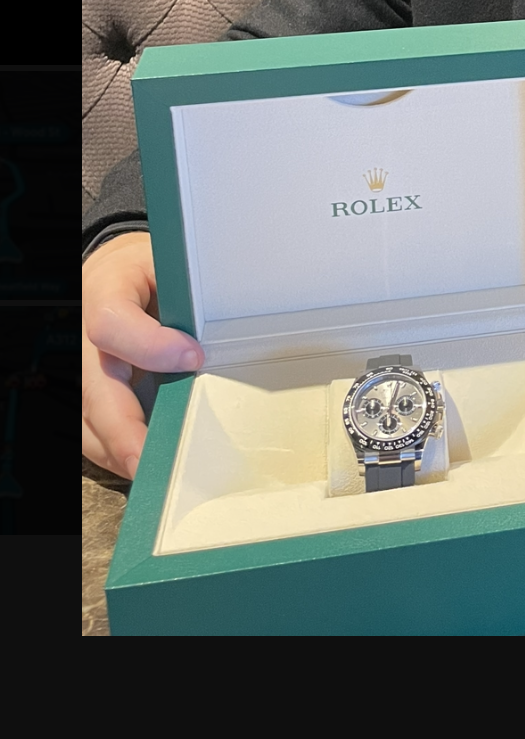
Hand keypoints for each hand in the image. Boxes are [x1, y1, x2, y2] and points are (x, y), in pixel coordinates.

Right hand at [82, 233, 203, 479]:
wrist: (117, 273)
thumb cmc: (150, 272)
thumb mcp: (171, 265)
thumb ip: (191, 296)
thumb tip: (229, 334)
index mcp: (105, 292)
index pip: (111, 324)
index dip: (149, 346)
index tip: (194, 358)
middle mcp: (84, 338)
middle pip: (93, 391)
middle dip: (124, 431)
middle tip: (156, 460)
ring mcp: (82, 370)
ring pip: (88, 421)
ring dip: (122, 451)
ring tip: (162, 472)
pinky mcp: (87, 395)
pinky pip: (93, 434)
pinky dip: (120, 453)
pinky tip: (152, 462)